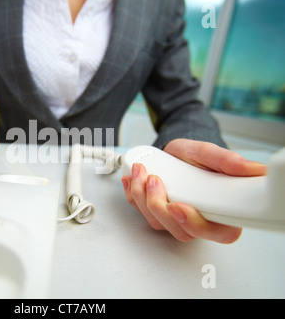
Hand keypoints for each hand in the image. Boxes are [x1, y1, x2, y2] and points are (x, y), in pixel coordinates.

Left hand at [121, 139, 266, 242]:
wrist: (176, 152)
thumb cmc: (196, 157)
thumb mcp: (210, 153)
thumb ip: (227, 161)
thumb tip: (253, 169)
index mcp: (220, 211)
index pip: (216, 232)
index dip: (195, 224)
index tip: (178, 206)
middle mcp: (198, 219)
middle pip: (180, 231)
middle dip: (159, 206)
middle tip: (154, 180)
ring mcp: (175, 218)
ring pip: (157, 223)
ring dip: (143, 198)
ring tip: (141, 172)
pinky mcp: (157, 212)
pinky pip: (141, 213)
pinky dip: (132, 195)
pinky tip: (131, 179)